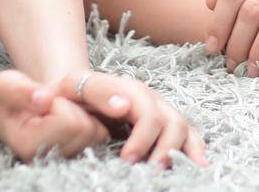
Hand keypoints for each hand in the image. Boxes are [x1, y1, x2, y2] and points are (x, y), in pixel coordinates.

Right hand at [0, 70, 108, 161]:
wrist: (7, 107)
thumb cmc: (6, 96)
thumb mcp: (6, 85)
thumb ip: (22, 91)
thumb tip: (44, 98)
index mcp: (29, 146)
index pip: (68, 122)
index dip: (60, 101)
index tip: (43, 98)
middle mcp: (48, 160)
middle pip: (86, 128)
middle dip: (73, 107)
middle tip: (52, 103)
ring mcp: (64, 160)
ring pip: (96, 132)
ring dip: (82, 113)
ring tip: (58, 109)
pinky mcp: (76, 156)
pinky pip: (100, 135)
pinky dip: (90, 120)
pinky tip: (69, 116)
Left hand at [59, 70, 208, 167]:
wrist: (76, 90)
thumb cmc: (67, 94)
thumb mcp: (61, 88)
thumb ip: (60, 93)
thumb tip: (82, 103)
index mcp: (122, 87)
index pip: (140, 106)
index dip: (139, 134)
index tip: (127, 157)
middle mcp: (145, 96)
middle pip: (165, 117)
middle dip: (156, 146)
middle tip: (140, 169)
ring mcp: (157, 108)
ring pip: (180, 125)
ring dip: (175, 150)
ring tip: (160, 172)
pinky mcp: (165, 121)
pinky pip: (188, 134)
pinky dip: (196, 150)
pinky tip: (198, 168)